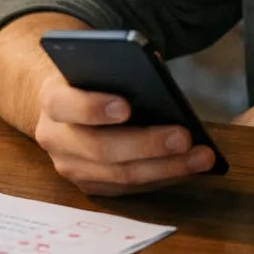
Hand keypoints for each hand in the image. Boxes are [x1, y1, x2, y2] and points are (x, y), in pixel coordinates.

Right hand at [33, 74, 215, 194]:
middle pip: (99, 148)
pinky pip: (129, 189)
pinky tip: (190, 168)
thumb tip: (156, 71)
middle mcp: (54, 138)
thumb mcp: (97, 65)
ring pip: (119, 175)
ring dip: (166, 168)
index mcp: (52, 100)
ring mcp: (70, 167)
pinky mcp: (89, 186)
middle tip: (184, 137)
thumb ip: (121, 67)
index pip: (64, 105)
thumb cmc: (92, 80)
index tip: (126, 106)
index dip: (92, 107)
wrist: (66, 106)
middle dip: (147, 144)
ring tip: (201, 157)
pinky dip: (163, 178)